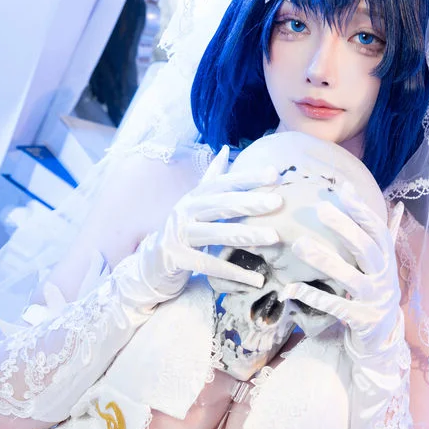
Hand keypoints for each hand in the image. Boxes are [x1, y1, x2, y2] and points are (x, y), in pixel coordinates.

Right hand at [114, 146, 282, 307]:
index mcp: (195, 197)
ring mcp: (179, 235)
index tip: (275, 173)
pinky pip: (209, 266)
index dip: (248, 177)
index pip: (223, 183)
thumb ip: (211, 178)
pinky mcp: (177, 259)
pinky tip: (256, 279)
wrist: (150, 263)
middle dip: (250, 201)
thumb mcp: (194, 202)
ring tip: (274, 237)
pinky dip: (234, 272)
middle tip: (279, 201)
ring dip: (247, 235)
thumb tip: (225, 149)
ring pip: (217, 234)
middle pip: (221, 204)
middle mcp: (185, 211)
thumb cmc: (182, 230)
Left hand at [278, 186, 406, 387]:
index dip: (362, 210)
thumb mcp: (384, 264)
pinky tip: (291, 288)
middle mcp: (384, 277)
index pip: (376, 230)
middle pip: (366, 249)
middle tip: (320, 209)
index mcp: (386, 260)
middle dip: (345, 228)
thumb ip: (387, 236)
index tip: (344, 189)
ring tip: (299, 245)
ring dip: (324, 260)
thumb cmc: (377, 291)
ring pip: (350, 278)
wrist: (383, 337)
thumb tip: (399, 206)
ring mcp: (374, 300)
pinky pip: (335, 307)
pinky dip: (314, 297)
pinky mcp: (361, 320)